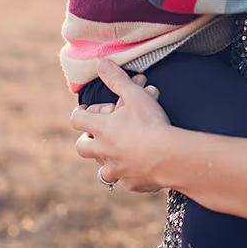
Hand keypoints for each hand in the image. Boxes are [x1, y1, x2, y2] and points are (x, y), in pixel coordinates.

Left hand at [72, 61, 171, 192]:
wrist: (169, 157)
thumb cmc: (151, 123)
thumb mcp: (135, 96)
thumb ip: (118, 80)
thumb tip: (101, 64)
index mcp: (101, 129)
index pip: (77, 119)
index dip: (80, 112)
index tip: (89, 110)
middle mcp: (103, 152)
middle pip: (82, 147)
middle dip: (88, 138)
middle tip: (103, 131)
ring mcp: (116, 170)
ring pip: (102, 168)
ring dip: (109, 159)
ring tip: (124, 149)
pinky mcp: (131, 184)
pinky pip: (125, 180)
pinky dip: (130, 173)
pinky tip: (143, 166)